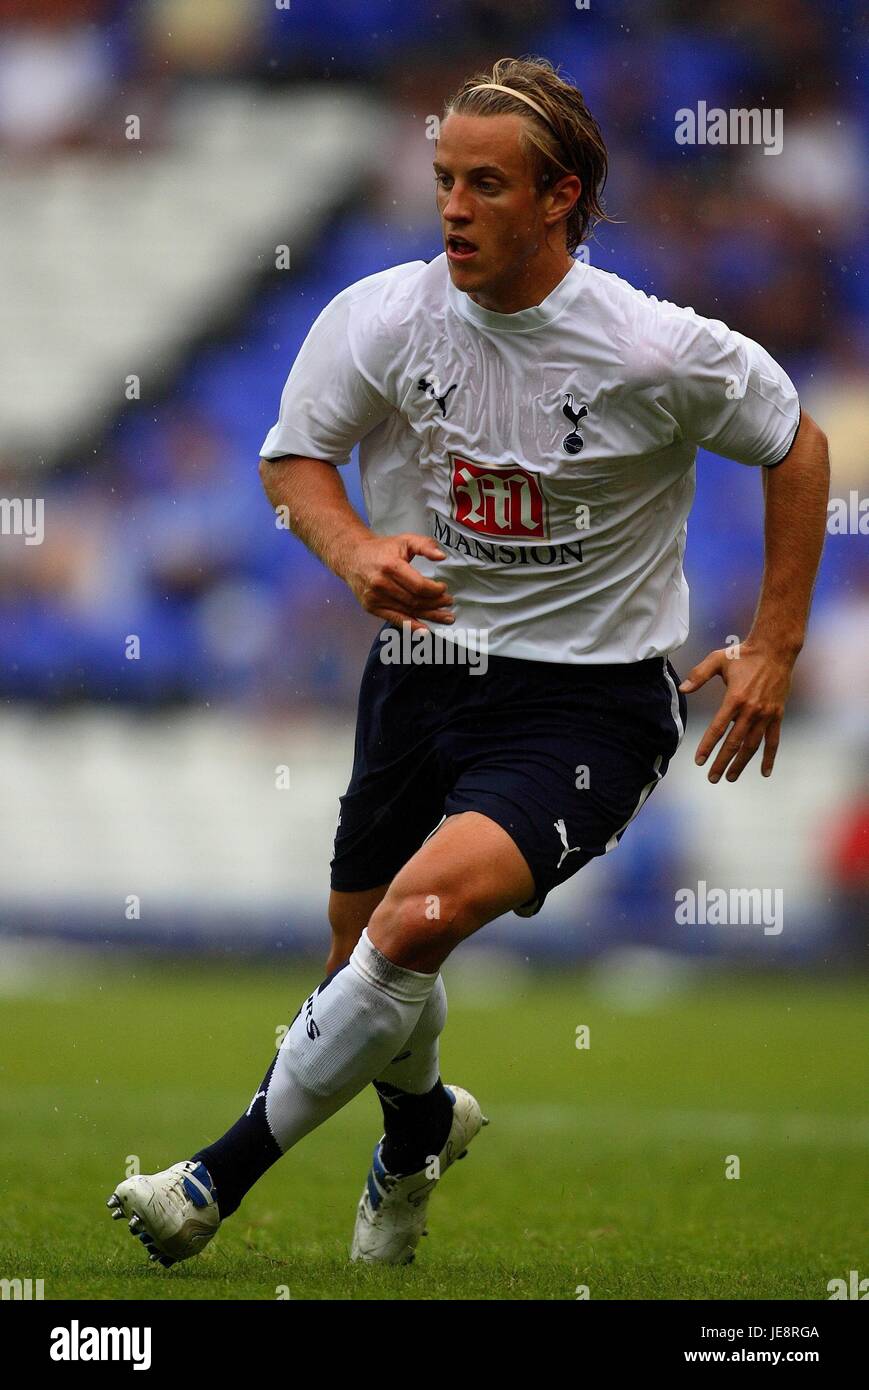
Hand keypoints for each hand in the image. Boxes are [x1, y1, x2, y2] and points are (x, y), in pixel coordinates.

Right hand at [342, 533, 454, 631]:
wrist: (352, 556)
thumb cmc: (381, 549)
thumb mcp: (405, 540)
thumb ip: (425, 545)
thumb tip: (441, 556)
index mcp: (391, 566)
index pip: (418, 586)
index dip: (434, 590)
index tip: (443, 589)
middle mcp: (381, 584)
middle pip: (415, 600)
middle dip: (435, 604)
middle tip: (448, 603)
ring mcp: (375, 598)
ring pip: (408, 611)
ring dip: (428, 615)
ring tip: (444, 617)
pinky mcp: (371, 607)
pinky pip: (395, 619)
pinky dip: (411, 626)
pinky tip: (424, 630)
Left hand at [678, 640, 795, 782]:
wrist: (775, 650)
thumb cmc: (743, 654)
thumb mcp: (717, 659)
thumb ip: (699, 675)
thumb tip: (682, 689)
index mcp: (734, 698)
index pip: (718, 728)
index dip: (707, 746)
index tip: (699, 761)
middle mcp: (751, 710)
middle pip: (734, 743)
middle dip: (722, 762)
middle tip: (712, 778)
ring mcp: (765, 714)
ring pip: (752, 745)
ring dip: (741, 763)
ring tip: (730, 777)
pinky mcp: (777, 715)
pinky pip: (773, 740)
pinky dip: (769, 757)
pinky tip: (764, 772)